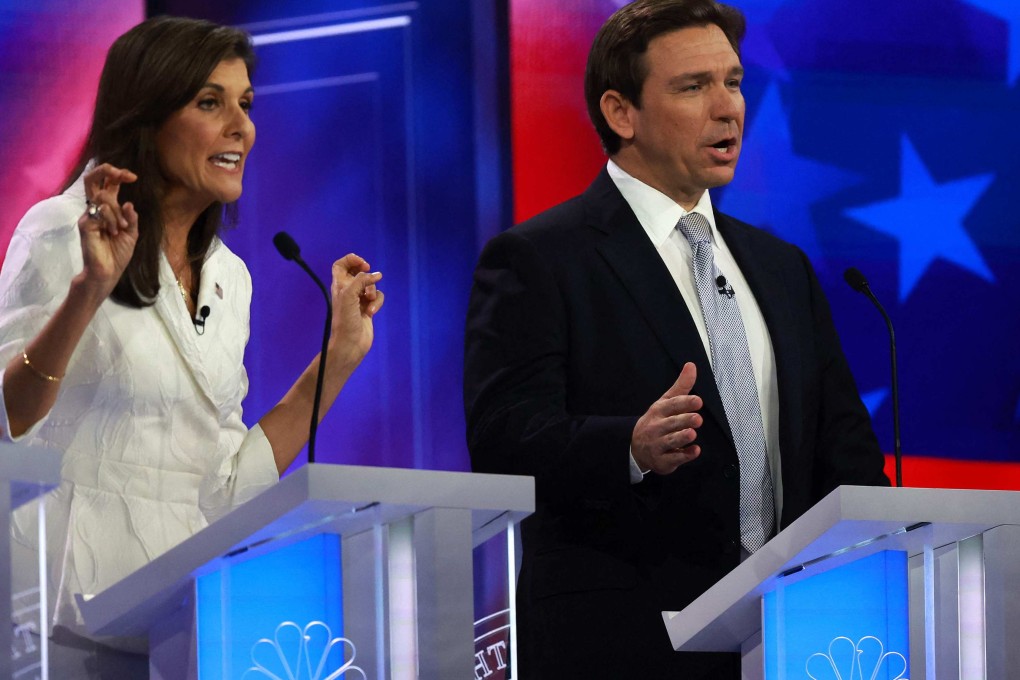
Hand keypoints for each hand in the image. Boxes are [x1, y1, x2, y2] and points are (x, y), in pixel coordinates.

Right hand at [76, 163, 138, 299]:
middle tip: (125, 175)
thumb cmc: (118, 254)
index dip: (118, 175)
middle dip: (107, 170)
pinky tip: (113, 232)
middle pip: (92, 179)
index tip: (133, 177)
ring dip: (117, 212)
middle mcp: (96, 209)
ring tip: (120, 229)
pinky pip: (101, 211)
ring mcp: (88, 215)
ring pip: (103, 198)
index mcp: (108, 209)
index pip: (109, 185)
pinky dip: (112, 220)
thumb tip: (128, 203)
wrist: (109, 272)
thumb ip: (131, 218)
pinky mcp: (85, 223)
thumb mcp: (131, 233)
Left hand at [329, 253, 383, 366]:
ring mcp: (359, 300)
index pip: (340, 265)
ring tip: (368, 300)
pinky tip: (371, 312)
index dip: (351, 260)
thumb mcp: (350, 295)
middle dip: (366, 274)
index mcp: (339, 285)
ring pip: (371, 285)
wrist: (351, 343)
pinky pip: (377, 298)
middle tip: (369, 276)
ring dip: (372, 291)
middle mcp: (348, 291)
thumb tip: (377, 275)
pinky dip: (377, 303)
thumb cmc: (345, 319)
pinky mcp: (368, 308)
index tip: (362, 264)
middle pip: (358, 272)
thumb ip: (362, 280)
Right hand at [631, 362, 703, 474]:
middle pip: (671, 423)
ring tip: (692, 433)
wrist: (635, 447)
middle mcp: (656, 428)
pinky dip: (684, 456)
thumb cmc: (656, 422)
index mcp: (658, 411)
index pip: (671, 405)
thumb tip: (691, 365)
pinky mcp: (662, 461)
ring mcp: (657, 445)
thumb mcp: (666, 402)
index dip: (684, 403)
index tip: (697, 401)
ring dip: (681, 437)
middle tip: (697, 418)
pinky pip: (674, 459)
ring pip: (670, 441)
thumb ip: (681, 386)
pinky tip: (695, 451)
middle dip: (684, 420)